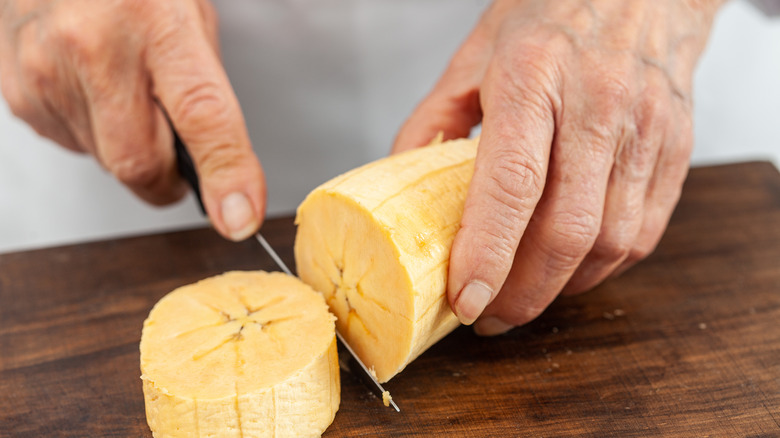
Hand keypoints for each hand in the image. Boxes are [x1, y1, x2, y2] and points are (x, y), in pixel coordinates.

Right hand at [0, 0, 263, 240]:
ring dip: (128, 147)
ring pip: (104, 161)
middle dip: (167, 178)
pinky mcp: (18, 92)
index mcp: (155, 20)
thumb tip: (221, 172)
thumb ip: (204, 89)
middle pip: (138, 164)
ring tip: (127, 91)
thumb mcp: (189, 13)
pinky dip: (94, 132)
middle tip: (178, 154)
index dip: (226, 175)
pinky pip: (71, 144)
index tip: (240, 217)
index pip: (202, 116)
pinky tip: (93, 88)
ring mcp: (44, 71)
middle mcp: (92, 47)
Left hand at [393, 0, 723, 334]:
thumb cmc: (552, 14)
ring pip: (610, 242)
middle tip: (489, 315)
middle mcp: (597, 104)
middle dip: (523, 291)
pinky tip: (570, 270)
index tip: (465, 299)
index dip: (488, 253)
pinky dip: (602, 267)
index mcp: (533, 76)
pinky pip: (643, 232)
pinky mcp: (676, 149)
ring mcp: (646, 129)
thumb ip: (432, 121)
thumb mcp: (476, 54)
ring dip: (561, 287)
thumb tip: (401, 187)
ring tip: (523, 298)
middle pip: (566, 229)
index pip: (513, 183)